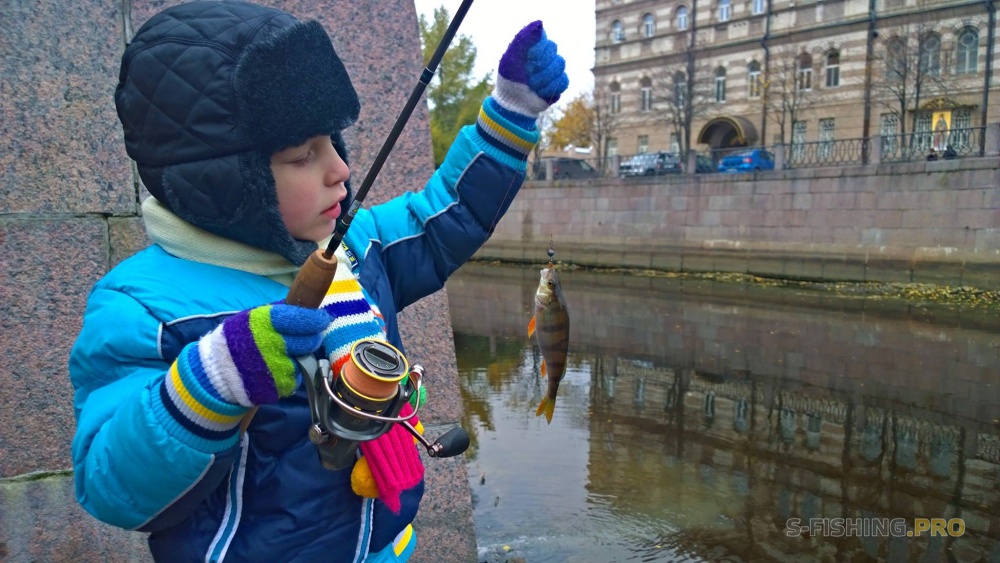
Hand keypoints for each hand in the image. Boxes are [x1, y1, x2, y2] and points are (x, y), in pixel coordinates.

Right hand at [194, 303, 330, 405]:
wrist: (215, 371)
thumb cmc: (238, 340)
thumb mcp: (252, 317)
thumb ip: (279, 312)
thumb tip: (309, 305)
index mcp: (265, 322)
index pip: (303, 318)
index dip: (318, 319)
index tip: (324, 318)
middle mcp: (271, 344)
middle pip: (309, 341)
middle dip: (311, 337)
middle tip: (306, 336)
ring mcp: (275, 367)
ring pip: (305, 360)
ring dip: (300, 357)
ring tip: (282, 354)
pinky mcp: (278, 386)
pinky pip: (296, 378)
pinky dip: (291, 374)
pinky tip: (276, 369)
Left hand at [494, 21, 568, 117]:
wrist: (513, 103)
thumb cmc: (509, 79)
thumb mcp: (511, 57)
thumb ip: (523, 39)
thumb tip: (540, 23)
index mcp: (534, 46)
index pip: (545, 40)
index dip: (537, 52)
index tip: (525, 61)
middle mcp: (546, 55)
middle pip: (554, 53)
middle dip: (538, 68)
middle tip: (527, 76)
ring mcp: (554, 69)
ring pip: (560, 66)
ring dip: (543, 79)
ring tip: (532, 85)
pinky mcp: (559, 84)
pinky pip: (563, 80)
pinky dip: (549, 88)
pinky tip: (539, 92)